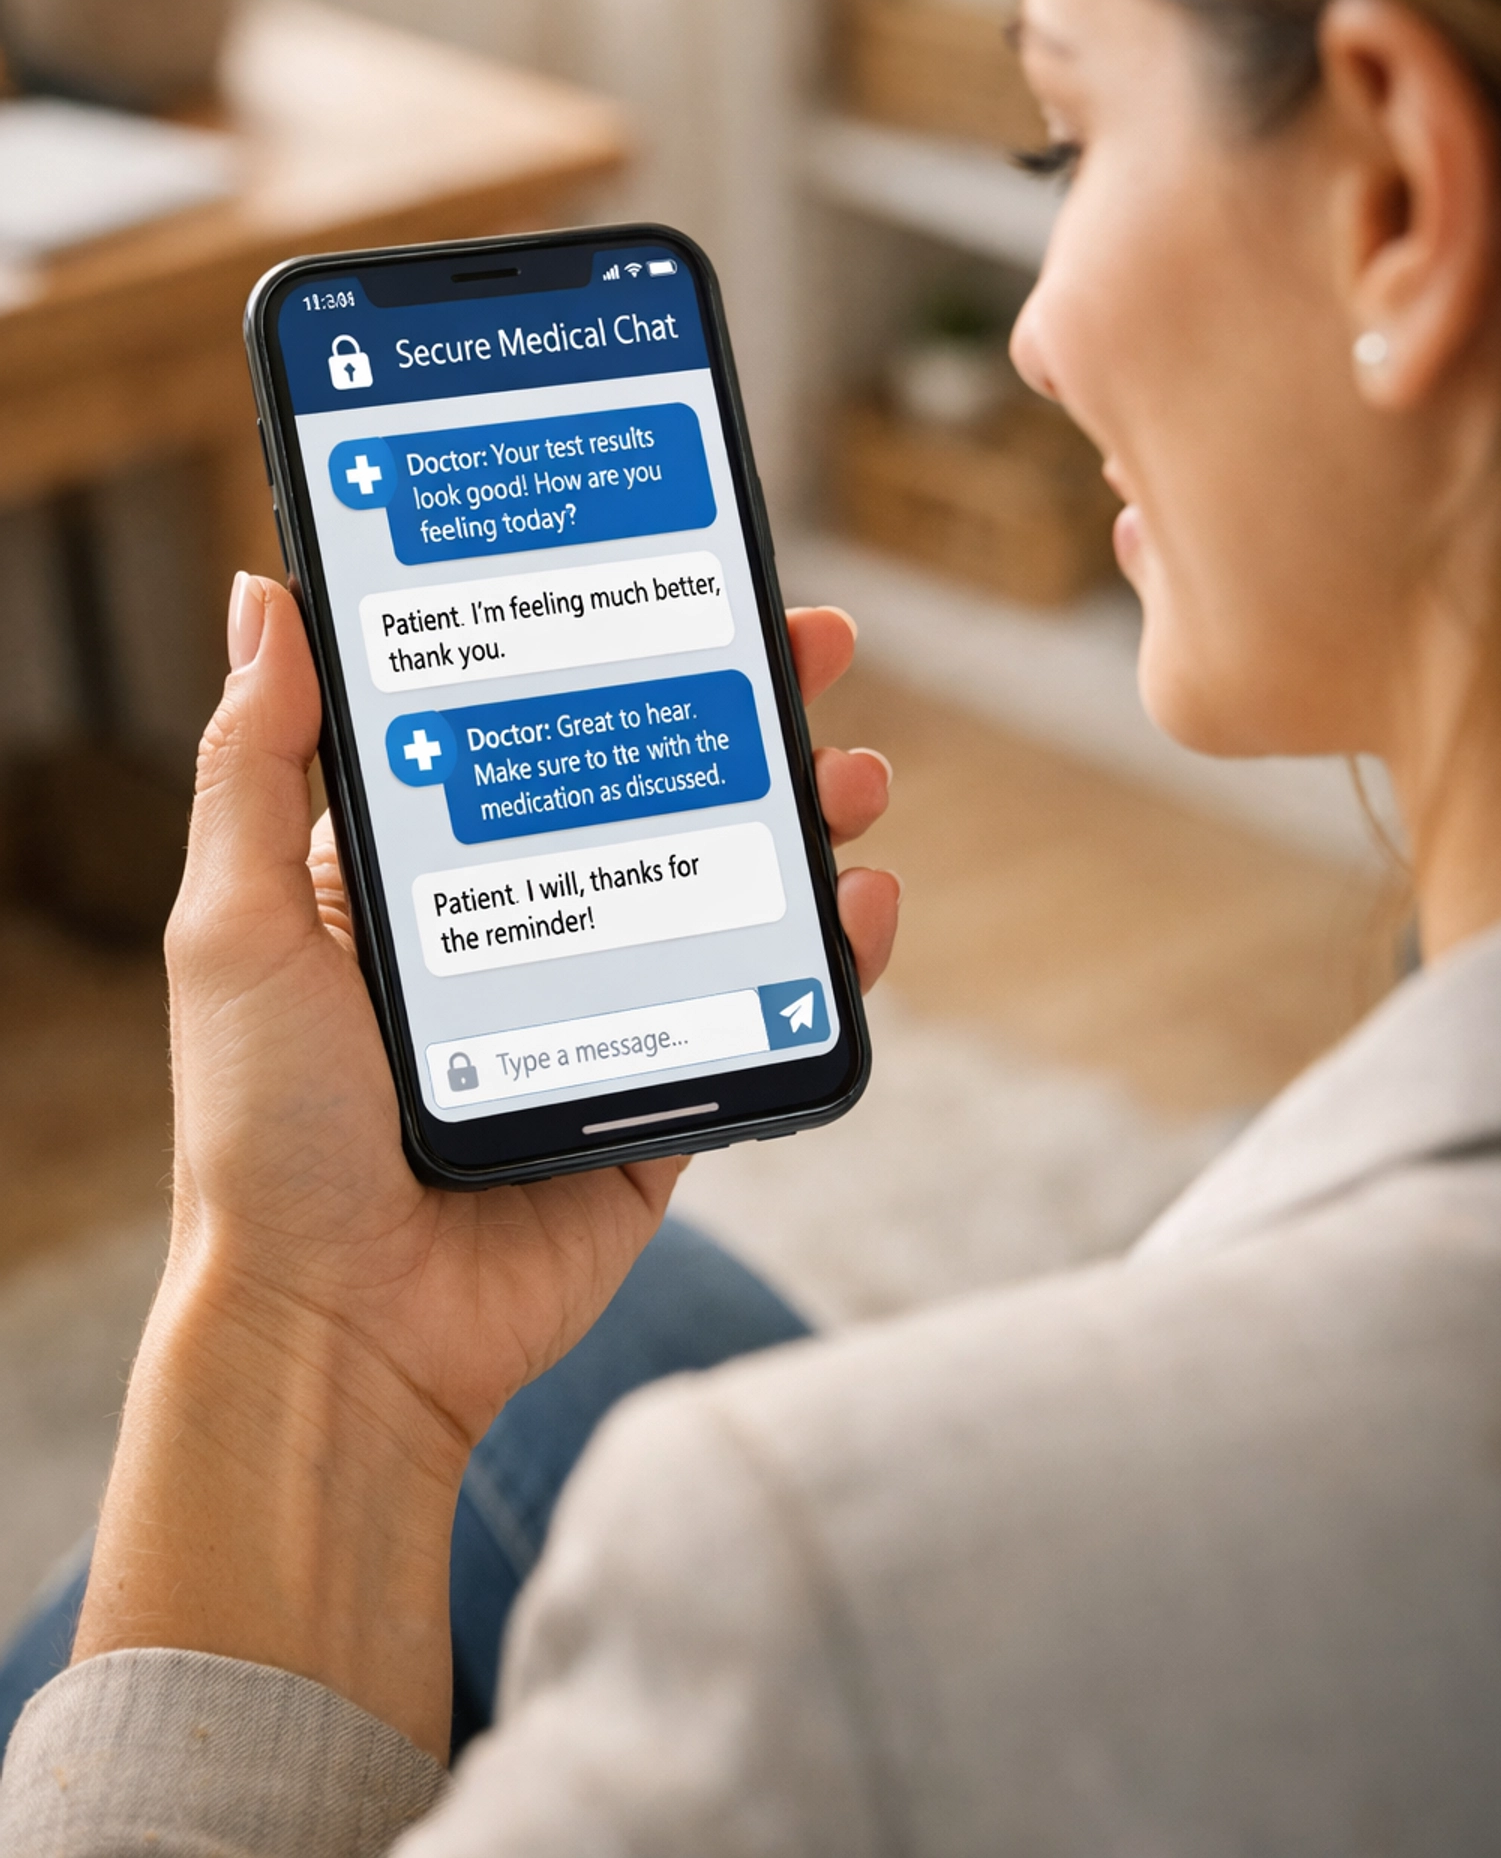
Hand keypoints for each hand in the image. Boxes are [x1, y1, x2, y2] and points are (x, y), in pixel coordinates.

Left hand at [74, 577, 896, 1754]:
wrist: (343, 1332)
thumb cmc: (265, 1134)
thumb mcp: (234, 927)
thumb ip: (253, 765)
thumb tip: (264, 594)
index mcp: (420, 874)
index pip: (531, 723)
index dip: (607, 642)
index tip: (675, 572)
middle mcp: (523, 925)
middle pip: (654, 787)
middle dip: (742, 709)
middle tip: (813, 646)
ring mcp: (604, 1008)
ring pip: (729, 883)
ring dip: (803, 816)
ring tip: (852, 774)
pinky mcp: (667, 1096)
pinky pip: (767, 1005)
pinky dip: (833, 955)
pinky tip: (862, 905)